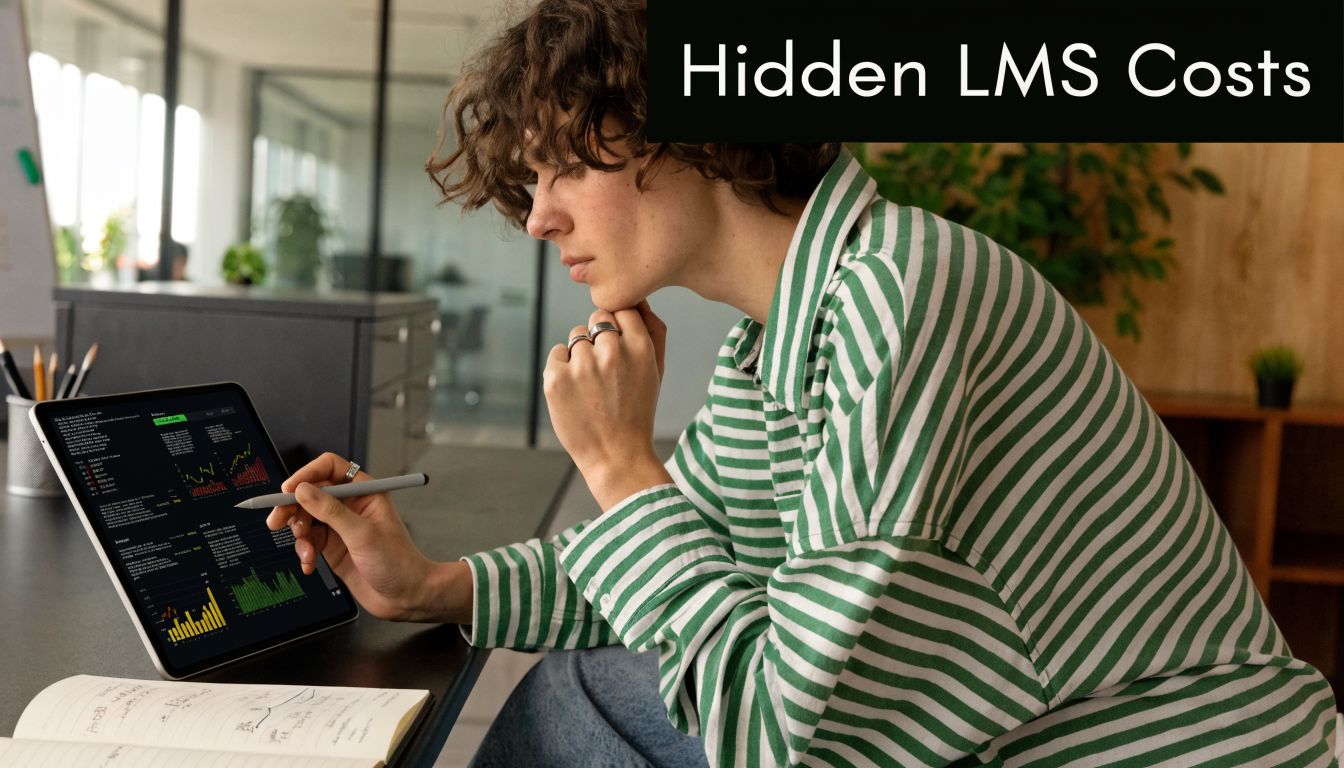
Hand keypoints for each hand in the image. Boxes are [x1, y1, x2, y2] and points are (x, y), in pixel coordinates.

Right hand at [265, 452, 470, 622]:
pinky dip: (304, 551)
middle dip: (292, 507)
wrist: (405, 596)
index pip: (329, 468)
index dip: (306, 475)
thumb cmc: (397, 562)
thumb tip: (302, 490)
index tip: (287, 490)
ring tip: (306, 551)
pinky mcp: (333, 546)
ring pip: (305, 517)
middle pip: (311, 493)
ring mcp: (340, 525)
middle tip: (276, 523)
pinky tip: (309, 564)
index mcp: (365, 491)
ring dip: (299, 534)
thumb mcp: (362, 534)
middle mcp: (351, 505)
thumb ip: (330, 511)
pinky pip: (308, 541)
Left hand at [544, 300, 672, 509]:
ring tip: (592, 385)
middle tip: (606, 372)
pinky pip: (557, 353)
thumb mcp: (657, 370)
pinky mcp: (556, 378)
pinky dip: (562, 368)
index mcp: (640, 348)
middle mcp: (611, 352)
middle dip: (600, 339)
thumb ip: (653, 330)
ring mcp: (581, 365)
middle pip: (597, 319)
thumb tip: (639, 298)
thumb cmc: (638, 410)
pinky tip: (576, 391)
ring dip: (581, 354)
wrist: (616, 455)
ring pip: (576, 336)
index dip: (619, 325)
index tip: (619, 346)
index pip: (622, 308)